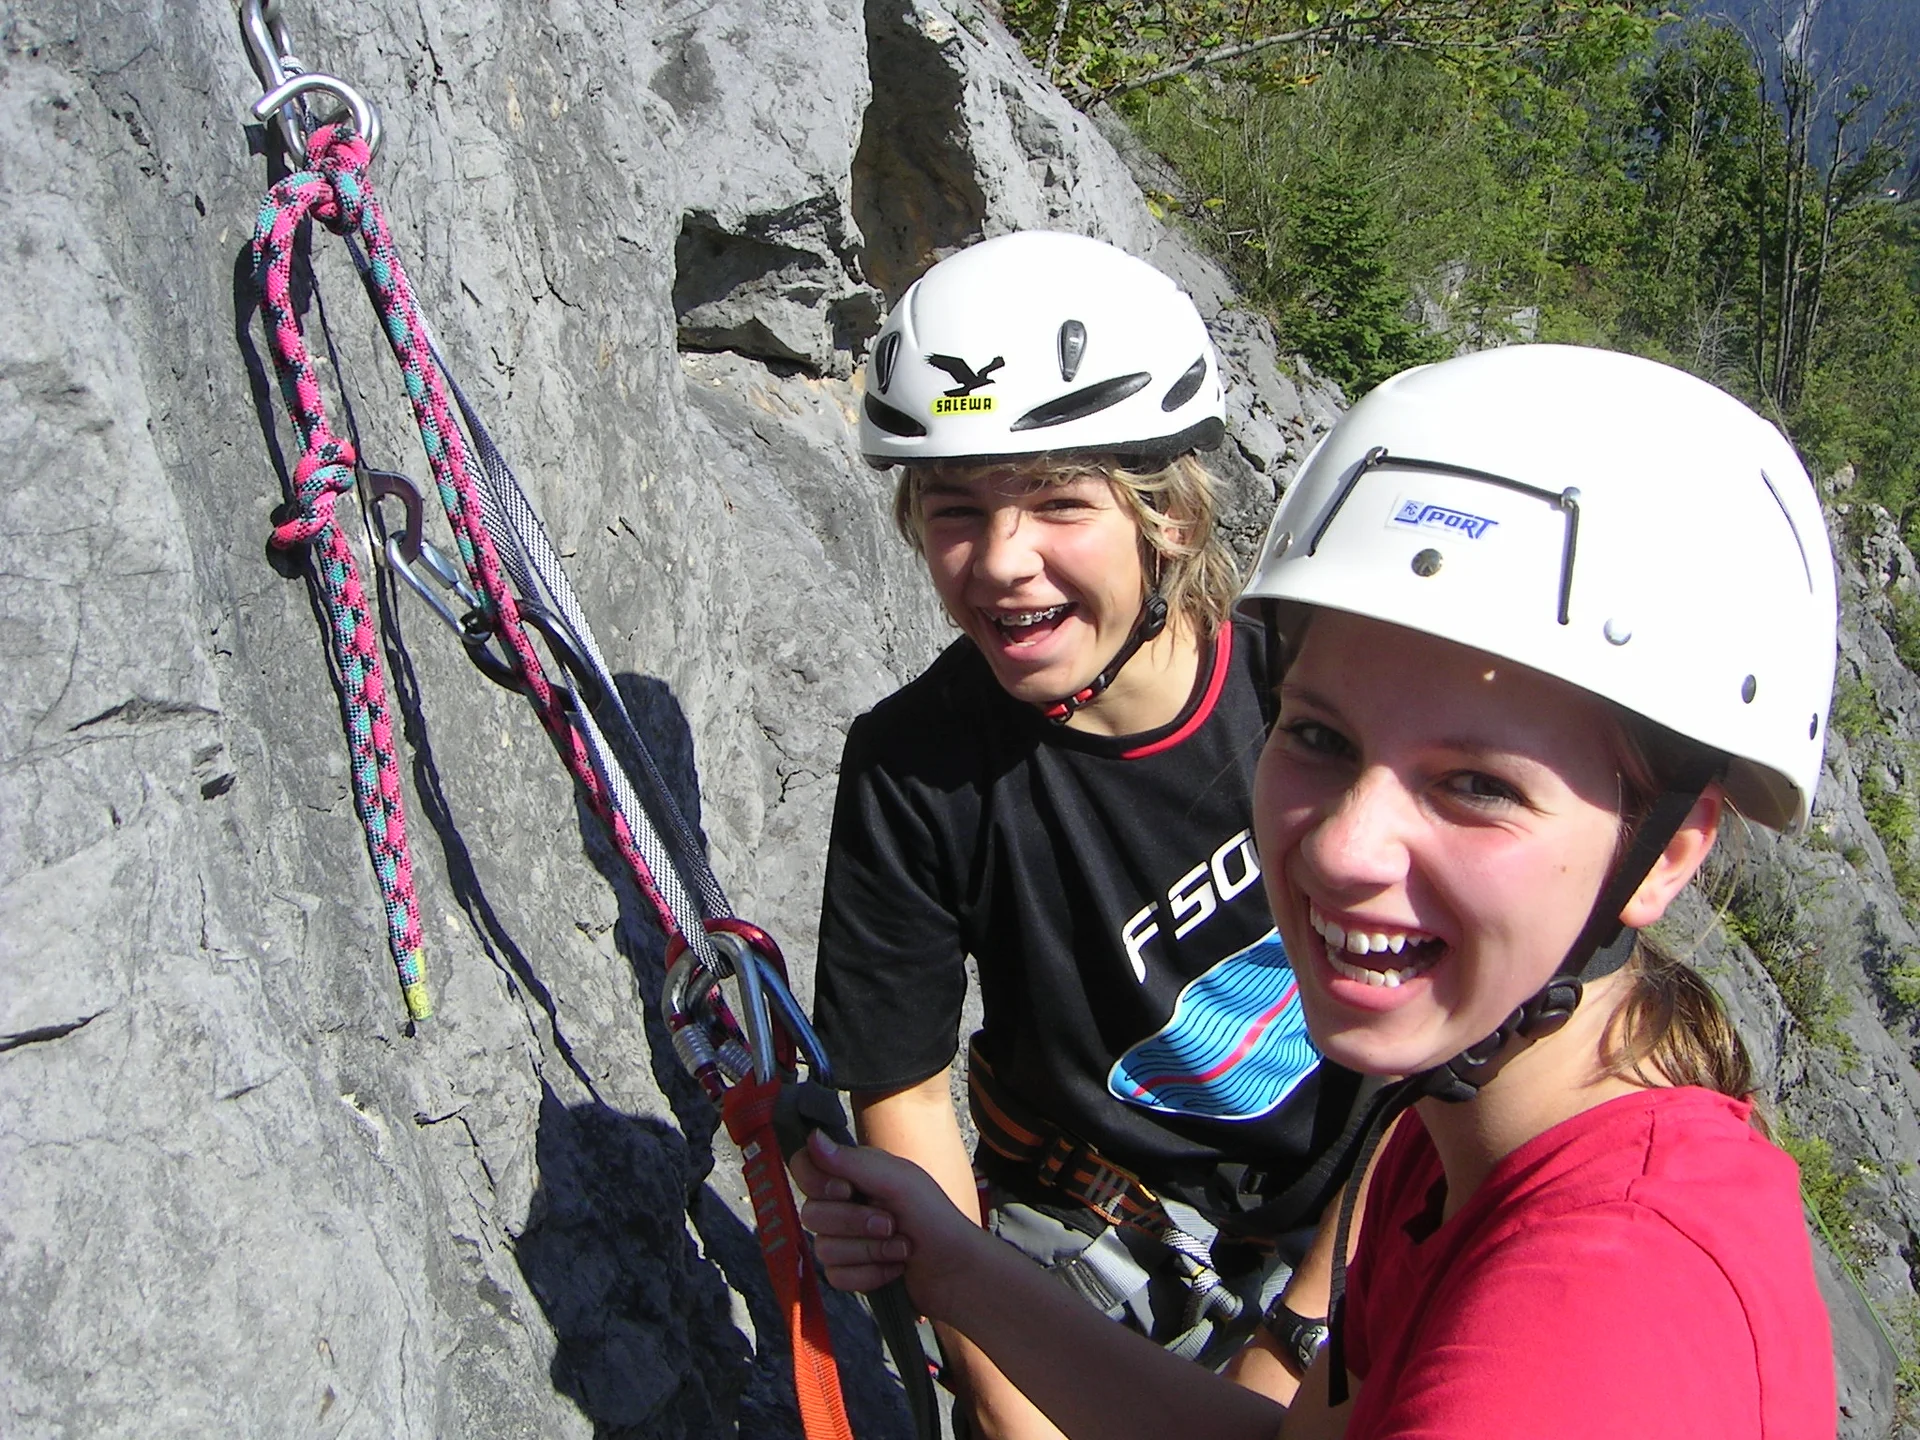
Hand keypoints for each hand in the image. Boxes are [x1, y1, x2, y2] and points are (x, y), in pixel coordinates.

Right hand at [791, 1130, 990, 1316]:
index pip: (804, 1166)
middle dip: (856, 1224)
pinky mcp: (850, 1271)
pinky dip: (869, 1275)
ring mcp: (844, 1240)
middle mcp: (843, 1203)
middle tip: (892, 1222)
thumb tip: (812, 1136)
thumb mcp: (898, 1181)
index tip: (847, 1190)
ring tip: (901, 1247)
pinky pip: (835, 1276)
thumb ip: (852, 1162)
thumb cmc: (934, 1217)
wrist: (956, 1270)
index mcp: (853, 1173)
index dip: (817, 1183)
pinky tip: (893, 1268)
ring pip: (824, 1249)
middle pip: (812, 1214)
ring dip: (869, 1251)